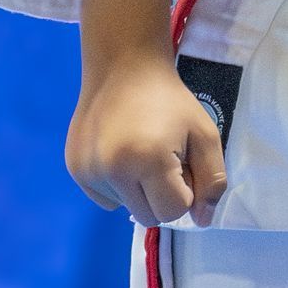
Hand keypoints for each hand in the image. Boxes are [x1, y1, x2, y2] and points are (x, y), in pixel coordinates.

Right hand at [69, 0, 225, 226]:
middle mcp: (112, 171)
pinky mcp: (75, 168)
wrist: (123, 67)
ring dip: (139, 191)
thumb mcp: (205, 134)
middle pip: (149, 217)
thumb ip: (212, 180)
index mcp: (147, 160)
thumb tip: (201, 220)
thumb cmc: (170, 100)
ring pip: (126, 208)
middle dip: (162, 196)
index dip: (184, 190)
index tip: (182, 162)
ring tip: (140, 151)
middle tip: (163, 159)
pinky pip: (106, 198)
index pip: (173, 211)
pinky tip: (120, 153)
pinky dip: (118, 185)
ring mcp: (88, 171)